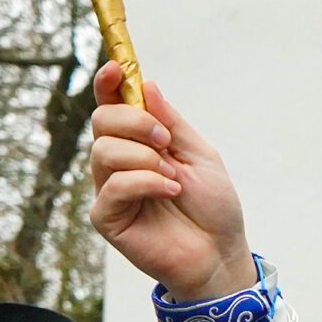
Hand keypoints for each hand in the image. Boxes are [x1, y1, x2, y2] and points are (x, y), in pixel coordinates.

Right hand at [87, 64, 257, 301]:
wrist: (220, 253)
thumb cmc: (212, 207)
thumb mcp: (200, 155)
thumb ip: (172, 122)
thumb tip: (146, 85)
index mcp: (139, 144)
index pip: (111, 106)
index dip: (108, 83)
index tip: (117, 68)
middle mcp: (118, 163)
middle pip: (101, 121)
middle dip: (134, 122)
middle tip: (165, 140)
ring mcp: (109, 190)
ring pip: (103, 151)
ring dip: (144, 158)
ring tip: (173, 178)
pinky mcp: (107, 218)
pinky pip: (112, 187)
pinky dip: (145, 183)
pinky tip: (170, 192)